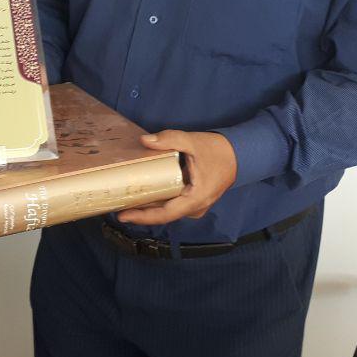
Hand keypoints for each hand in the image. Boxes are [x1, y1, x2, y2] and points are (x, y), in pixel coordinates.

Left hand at [116, 130, 237, 226]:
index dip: (143, 217)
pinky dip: (158, 201)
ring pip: (168, 211)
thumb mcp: (193, 141)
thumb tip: (145, 140)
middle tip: (117, 205)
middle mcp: (195, 208)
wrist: (240, 155)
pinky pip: (173, 205)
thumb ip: (170, 139)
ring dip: (148, 207)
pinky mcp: (194, 201)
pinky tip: (144, 194)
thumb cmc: (217, 150)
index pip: (165, 214)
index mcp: (195, 199)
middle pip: (164, 214)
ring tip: (125, 201)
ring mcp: (196, 207)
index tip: (123, 216)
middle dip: (140, 212)